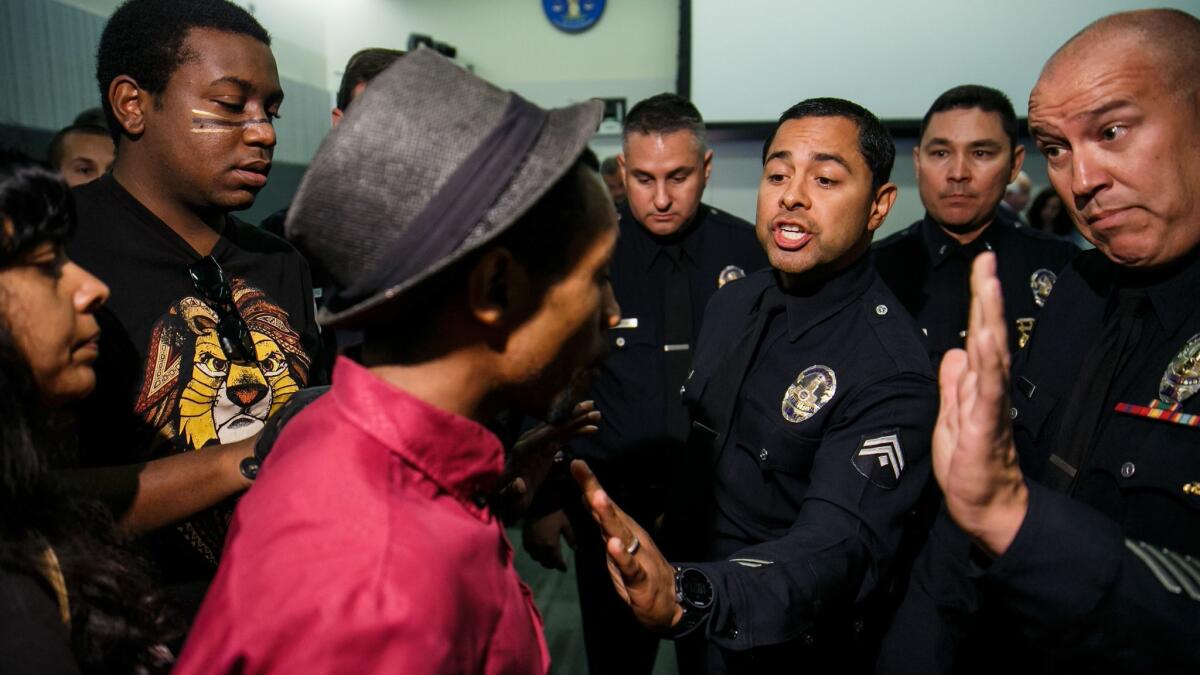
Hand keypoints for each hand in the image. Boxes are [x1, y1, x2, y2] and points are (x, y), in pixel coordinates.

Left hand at [494, 401, 600, 517]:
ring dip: (578, 420)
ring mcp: (536, 444)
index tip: (581, 415)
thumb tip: (520, 484)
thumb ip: (513, 493)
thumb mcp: (509, 501)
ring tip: (597, 415)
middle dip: (574, 415)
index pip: (547, 432)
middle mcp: (529, 442)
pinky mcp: (543, 449)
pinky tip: (591, 430)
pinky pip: (562, 437)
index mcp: (523, 450)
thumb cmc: (507, 501)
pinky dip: (576, 432)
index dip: (564, 423)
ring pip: (560, 428)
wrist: (504, 500)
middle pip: (554, 424)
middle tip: (594, 406)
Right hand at [522, 509, 575, 570]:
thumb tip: (575, 548)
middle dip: (552, 565)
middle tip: (556, 564)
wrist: (538, 505)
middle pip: (546, 562)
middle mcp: (541, 548)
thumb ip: (571, 538)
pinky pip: (530, 552)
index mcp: (552, 545)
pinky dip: (535, 554)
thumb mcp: (566, 524)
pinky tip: (538, 552)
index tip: (564, 569)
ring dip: (543, 560)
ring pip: (537, 559)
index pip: (557, 561)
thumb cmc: (554, 514)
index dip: (561, 566)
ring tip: (547, 559)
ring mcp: (532, 545)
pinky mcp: (525, 540)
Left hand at [570, 460, 682, 631]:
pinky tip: (612, 545)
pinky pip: (630, 567)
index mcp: (623, 528)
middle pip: (610, 511)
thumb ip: (604, 521)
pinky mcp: (640, 579)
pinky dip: (621, 556)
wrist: (670, 600)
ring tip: (597, 498)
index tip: (576, 463)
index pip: (603, 503)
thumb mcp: (616, 543)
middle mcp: (630, 537)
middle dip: (595, 490)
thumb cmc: (639, 569)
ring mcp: (637, 556)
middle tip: (581, 469)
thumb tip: (588, 495)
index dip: (589, 484)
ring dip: (609, 515)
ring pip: (621, 533)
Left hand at [934, 253, 1028, 555]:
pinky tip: (986, 341)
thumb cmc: (970, 463)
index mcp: (980, 383)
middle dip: (987, 296)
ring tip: (988, 287)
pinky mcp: (987, 427)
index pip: (980, 332)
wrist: (985, 507)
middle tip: (986, 260)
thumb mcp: (951, 415)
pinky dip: (989, 366)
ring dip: (991, 319)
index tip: (981, 264)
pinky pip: (989, 392)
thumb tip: (955, 351)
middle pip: (990, 334)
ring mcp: (991, 405)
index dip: (980, 299)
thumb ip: (954, 385)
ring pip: (994, 355)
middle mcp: (991, 388)